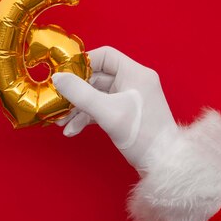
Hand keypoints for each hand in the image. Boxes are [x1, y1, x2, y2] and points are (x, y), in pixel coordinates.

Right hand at [51, 46, 178, 170]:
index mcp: (135, 73)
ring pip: (97, 95)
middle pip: (98, 77)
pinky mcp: (127, 114)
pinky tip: (72, 130)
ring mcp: (130, 98)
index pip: (105, 56)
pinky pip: (102, 109)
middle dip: (76, 92)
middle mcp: (134, 81)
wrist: (163, 164)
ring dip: (78, 108)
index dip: (82, 63)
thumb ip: (80, 93)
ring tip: (61, 121)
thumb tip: (57, 77)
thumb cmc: (141, 134)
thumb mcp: (107, 112)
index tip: (63, 76)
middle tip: (57, 102)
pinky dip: (87, 117)